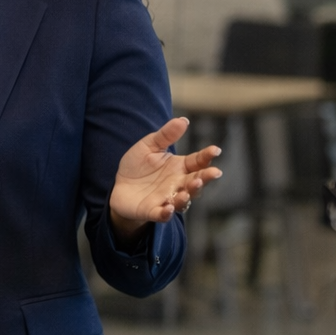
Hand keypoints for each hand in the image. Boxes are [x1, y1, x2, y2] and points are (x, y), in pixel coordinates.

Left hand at [108, 117, 222, 240]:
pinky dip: (166, 213)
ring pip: (183, 200)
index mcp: (180, 167)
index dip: (207, 156)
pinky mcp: (153, 211)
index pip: (198, 161)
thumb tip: (183, 120)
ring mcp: (167, 199)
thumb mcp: (149, 146)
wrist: (120, 186)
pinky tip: (167, 208)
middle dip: (205, 178)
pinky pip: (162, 215)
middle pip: (196, 182)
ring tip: (187, 191)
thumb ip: (165, 135)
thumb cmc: (138, 166)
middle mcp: (178, 184)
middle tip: (214, 173)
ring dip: (187, 196)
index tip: (215, 150)